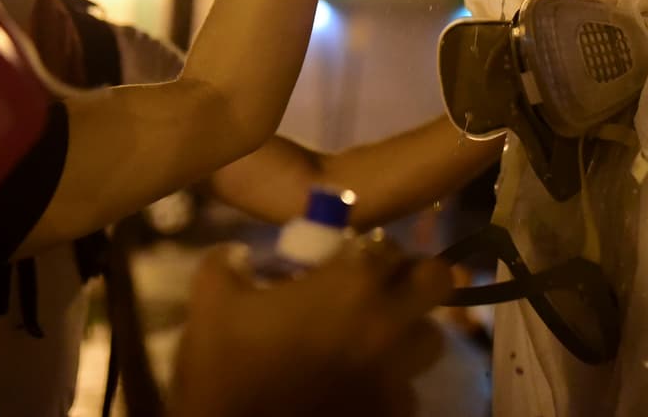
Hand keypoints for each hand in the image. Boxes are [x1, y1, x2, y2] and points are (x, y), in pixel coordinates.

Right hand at [171, 236, 452, 416]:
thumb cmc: (229, 371)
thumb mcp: (212, 303)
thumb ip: (227, 264)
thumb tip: (240, 254)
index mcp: (350, 285)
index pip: (388, 246)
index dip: (372, 250)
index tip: (351, 259)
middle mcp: (387, 323)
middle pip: (436, 281)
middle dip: (415, 279)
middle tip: (384, 288)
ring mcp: (397, 375)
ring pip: (430, 341)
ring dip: (409, 333)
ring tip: (375, 340)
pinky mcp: (393, 416)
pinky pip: (409, 391)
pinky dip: (392, 384)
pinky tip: (360, 388)